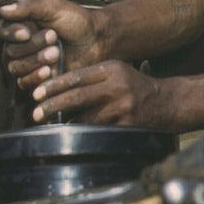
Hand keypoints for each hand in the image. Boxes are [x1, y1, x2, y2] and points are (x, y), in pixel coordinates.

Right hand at [0, 0, 103, 94]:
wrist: (97, 41)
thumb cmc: (78, 21)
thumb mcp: (53, 7)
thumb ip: (28, 6)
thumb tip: (3, 9)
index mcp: (22, 25)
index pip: (2, 31)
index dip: (11, 33)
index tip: (26, 32)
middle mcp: (22, 44)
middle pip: (9, 51)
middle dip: (31, 46)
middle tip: (53, 37)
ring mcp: (29, 63)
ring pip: (16, 68)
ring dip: (35, 60)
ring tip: (56, 52)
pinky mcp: (37, 80)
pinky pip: (24, 83)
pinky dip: (36, 77)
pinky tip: (50, 71)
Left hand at [30, 59, 183, 129]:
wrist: (167, 102)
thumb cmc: (134, 86)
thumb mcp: (116, 72)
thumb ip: (91, 77)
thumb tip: (58, 88)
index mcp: (111, 69)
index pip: (76, 76)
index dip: (54, 85)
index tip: (37, 93)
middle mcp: (117, 86)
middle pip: (77, 96)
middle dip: (52, 105)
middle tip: (36, 113)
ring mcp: (123, 106)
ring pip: (86, 117)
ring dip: (67, 123)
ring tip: (51, 125)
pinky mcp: (127, 124)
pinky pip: (99, 130)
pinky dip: (85, 133)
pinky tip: (74, 134)